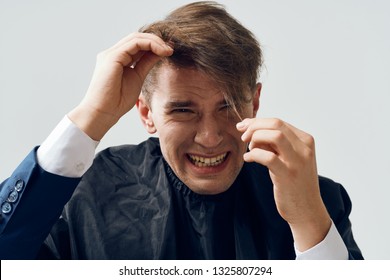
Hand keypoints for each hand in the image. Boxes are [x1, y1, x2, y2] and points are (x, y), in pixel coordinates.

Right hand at [68, 33, 172, 139]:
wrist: (103, 113)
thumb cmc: (117, 101)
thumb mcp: (138, 78)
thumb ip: (146, 63)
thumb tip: (160, 52)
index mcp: (117, 59)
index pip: (137, 44)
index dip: (154, 45)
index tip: (169, 51)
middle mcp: (112, 53)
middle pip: (137, 38)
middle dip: (156, 40)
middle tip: (171, 48)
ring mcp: (111, 54)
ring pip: (136, 37)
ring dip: (155, 41)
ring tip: (168, 50)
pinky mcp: (112, 57)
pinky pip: (134, 43)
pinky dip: (150, 44)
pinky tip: (161, 51)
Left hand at [237, 118, 331, 250]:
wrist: (306, 210)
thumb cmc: (293, 183)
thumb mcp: (287, 158)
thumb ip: (274, 144)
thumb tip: (252, 129)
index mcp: (305, 140)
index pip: (278, 122)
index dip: (257, 122)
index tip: (243, 127)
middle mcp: (304, 148)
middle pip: (276, 124)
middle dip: (254, 127)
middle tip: (243, 136)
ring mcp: (298, 161)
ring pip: (275, 136)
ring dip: (256, 138)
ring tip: (249, 149)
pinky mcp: (289, 175)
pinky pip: (268, 157)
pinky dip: (254, 155)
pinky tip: (248, 159)